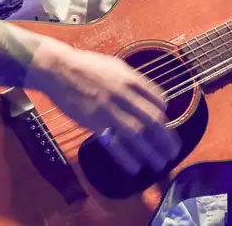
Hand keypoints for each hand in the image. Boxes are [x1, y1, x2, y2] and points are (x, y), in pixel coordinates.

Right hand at [34, 38, 179, 174]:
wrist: (59, 69)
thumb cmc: (86, 66)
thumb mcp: (115, 66)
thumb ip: (132, 80)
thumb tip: (147, 93)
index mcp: (131, 79)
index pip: (158, 99)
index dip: (165, 114)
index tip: (166, 124)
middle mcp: (125, 95)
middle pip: (153, 120)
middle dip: (166, 138)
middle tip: (173, 151)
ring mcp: (110, 109)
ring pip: (138, 134)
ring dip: (151, 151)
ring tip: (160, 164)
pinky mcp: (94, 122)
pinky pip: (114, 143)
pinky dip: (127, 156)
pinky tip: (135, 166)